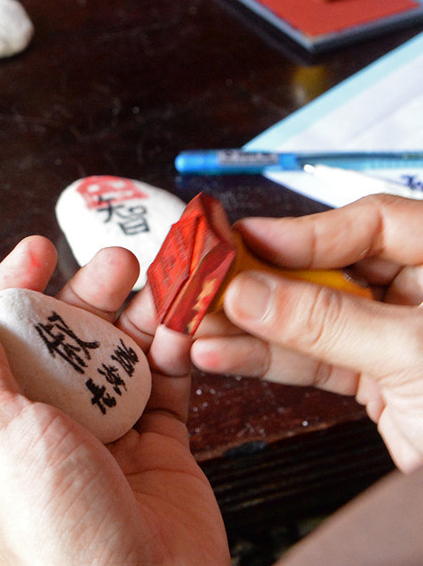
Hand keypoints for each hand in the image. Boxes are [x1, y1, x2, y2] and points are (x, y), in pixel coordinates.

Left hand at [0, 236, 228, 564]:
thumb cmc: (55, 528)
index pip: (3, 334)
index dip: (19, 285)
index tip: (41, 250)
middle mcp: (50, 421)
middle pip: (68, 334)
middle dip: (91, 291)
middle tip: (117, 262)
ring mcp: (107, 431)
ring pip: (121, 352)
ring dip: (139, 313)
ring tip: (160, 286)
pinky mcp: (157, 442)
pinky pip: (166, 382)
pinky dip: (174, 351)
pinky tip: (180, 330)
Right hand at [192, 194, 422, 472]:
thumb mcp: (413, 356)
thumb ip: (327, 321)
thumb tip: (253, 292)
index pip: (375, 224)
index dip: (307, 230)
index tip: (248, 239)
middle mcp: (422, 295)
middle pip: (329, 269)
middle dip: (266, 281)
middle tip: (212, 282)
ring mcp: (393, 339)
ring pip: (311, 319)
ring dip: (253, 326)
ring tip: (202, 324)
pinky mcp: (374, 379)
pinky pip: (312, 360)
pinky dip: (267, 360)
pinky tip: (224, 354)